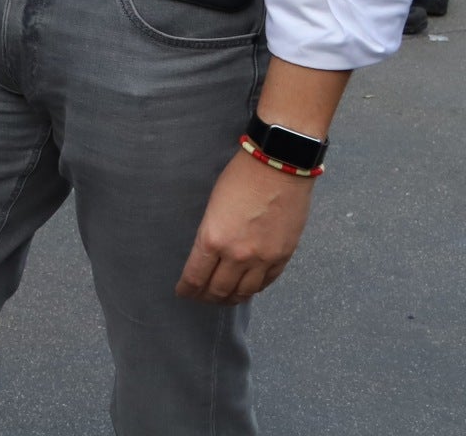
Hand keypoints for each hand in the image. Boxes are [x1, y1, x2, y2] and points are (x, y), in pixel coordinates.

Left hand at [175, 151, 315, 305]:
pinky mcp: (283, 256)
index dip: (187, 289)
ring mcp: (263, 259)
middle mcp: (237, 255)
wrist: (279, 166)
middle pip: (218, 290)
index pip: (195, 277)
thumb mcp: (213, 206)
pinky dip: (254, 289)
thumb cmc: (240, 177)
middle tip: (201, 297)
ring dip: (231, 298)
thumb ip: (211, 234)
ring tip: (223, 298)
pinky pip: (266, 283)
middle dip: (206, 297)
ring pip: (243, 292)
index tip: (182, 292)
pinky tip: (247, 288)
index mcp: (213, 240)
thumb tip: (209, 254)